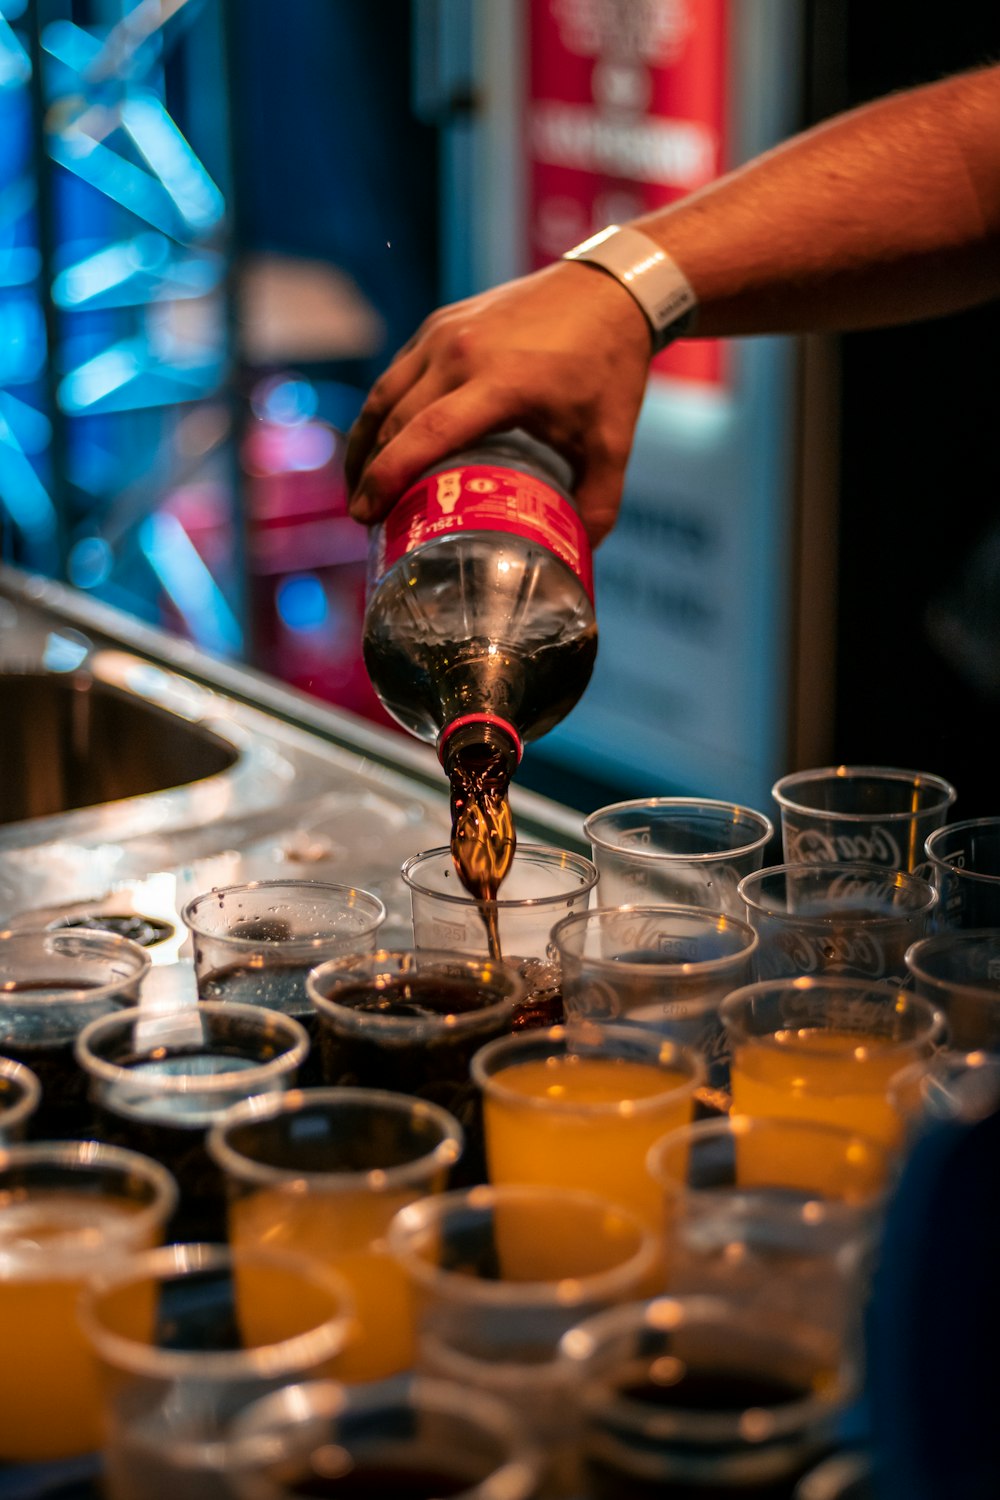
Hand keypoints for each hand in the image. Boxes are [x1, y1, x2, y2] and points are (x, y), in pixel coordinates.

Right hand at [345, 259, 652, 547]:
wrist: (611, 288)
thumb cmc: (610, 365)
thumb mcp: (612, 441)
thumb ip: (597, 503)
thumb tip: (575, 552)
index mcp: (502, 382)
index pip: (426, 433)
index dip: (388, 477)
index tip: (367, 515)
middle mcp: (462, 352)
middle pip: (394, 420)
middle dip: (368, 472)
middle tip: (364, 516)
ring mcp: (446, 332)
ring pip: (385, 394)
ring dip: (364, 441)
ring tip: (359, 485)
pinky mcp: (441, 322)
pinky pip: (398, 373)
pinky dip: (383, 410)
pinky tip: (383, 441)